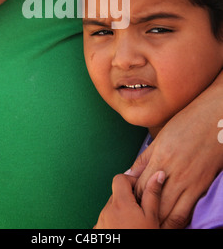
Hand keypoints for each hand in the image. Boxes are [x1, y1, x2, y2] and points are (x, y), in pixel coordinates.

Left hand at [94, 171, 164, 228]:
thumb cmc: (143, 239)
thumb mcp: (152, 218)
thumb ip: (152, 194)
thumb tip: (157, 174)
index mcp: (120, 203)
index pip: (120, 178)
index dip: (131, 180)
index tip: (141, 189)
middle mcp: (107, 210)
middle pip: (116, 194)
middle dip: (128, 197)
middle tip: (142, 209)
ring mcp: (100, 222)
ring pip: (111, 208)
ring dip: (122, 211)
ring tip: (135, 223)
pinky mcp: (98, 232)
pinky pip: (106, 220)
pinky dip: (115, 222)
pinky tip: (126, 230)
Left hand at [127, 71, 222, 228]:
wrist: (213, 120)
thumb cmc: (187, 124)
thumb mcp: (161, 137)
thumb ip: (145, 158)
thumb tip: (130, 174)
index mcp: (158, 157)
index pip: (138, 186)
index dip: (132, 198)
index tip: (130, 202)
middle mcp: (170, 171)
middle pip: (150, 202)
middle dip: (142, 211)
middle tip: (138, 216)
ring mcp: (186, 181)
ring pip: (166, 211)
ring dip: (157, 219)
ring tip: (151, 223)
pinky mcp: (200, 187)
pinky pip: (185, 212)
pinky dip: (176, 220)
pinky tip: (170, 220)